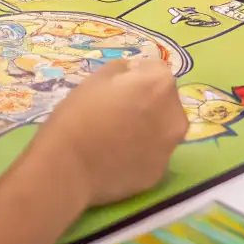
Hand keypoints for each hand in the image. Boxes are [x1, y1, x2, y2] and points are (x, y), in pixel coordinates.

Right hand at [42, 60, 186, 206]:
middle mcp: (175, 116)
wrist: (69, 164)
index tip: (116, 88)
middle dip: (147, 102)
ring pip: (161, 130)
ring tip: (116, 137)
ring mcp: (169, 148)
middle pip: (164, 101)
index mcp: (161, 84)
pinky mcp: (158, 174)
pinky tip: (116, 157)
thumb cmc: (80, 113)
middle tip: (118, 112)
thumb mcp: (98, 76)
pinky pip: (152, 155)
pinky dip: (140, 153)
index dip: (135, 76)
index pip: (155, 70)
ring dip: (147, 128)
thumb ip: (125, 69)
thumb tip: (134, 75)